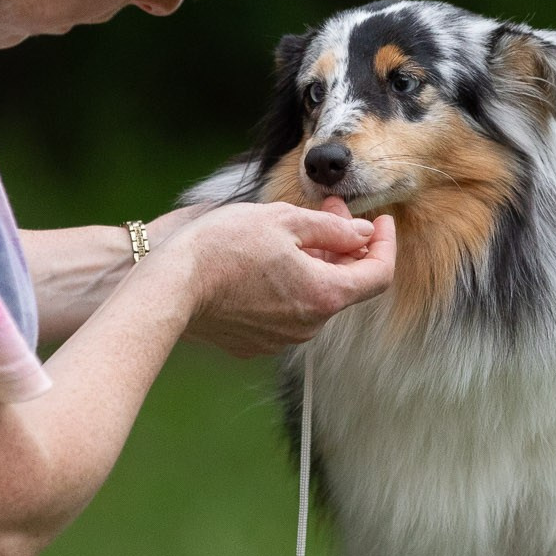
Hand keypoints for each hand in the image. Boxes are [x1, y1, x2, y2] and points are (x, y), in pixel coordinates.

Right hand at [162, 197, 396, 356]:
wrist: (169, 288)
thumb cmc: (224, 247)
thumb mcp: (284, 221)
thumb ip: (332, 229)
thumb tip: (363, 233)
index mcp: (325, 296)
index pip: (379, 275)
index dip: (386, 243)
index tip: (380, 219)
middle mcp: (309, 326)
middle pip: (345, 285)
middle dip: (345, 246)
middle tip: (330, 210)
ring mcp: (281, 339)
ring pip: (314, 297)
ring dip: (316, 265)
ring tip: (294, 232)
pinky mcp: (254, 344)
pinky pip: (285, 312)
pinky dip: (288, 284)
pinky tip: (267, 261)